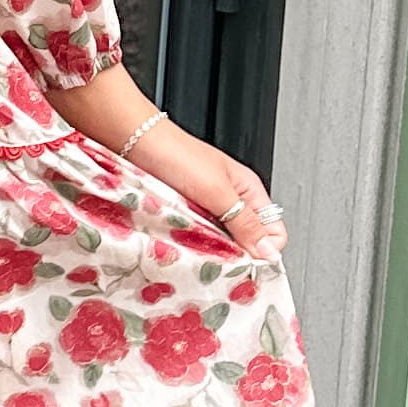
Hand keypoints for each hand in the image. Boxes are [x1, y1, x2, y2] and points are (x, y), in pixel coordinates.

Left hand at [46, 70, 287, 262]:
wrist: (134, 143)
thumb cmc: (176, 155)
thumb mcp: (217, 192)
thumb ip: (245, 222)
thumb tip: (269, 251)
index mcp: (249, 192)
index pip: (273, 233)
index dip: (263, 250)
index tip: (247, 263)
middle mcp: (230, 201)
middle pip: (245, 242)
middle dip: (234, 254)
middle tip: (218, 259)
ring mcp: (207, 210)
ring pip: (219, 243)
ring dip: (210, 250)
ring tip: (196, 248)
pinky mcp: (185, 215)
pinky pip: (196, 239)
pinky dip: (191, 245)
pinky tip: (182, 245)